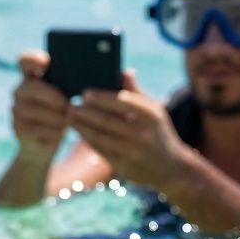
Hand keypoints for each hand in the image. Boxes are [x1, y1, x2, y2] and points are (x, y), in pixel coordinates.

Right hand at [11, 50, 69, 159]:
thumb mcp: (68, 96)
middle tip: (67, 104)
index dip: (33, 59)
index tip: (46, 62)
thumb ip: (74, 82)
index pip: (25, 60)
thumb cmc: (62, 112)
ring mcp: (16, 109)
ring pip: (33, 110)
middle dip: (51, 96)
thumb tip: (97, 75)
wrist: (44, 142)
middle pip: (31, 87)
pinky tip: (59, 131)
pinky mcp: (18, 127)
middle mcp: (21, 89)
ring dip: (53, 115)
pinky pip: (34, 127)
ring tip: (67, 119)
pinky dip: (50, 130)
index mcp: (33, 75)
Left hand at [67, 71, 191, 186]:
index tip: (85, 93)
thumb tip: (124, 71)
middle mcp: (143, 134)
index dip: (101, 97)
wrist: (170, 168)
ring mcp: (132, 152)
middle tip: (70, 104)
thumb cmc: (158, 132)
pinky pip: (99, 149)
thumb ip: (137, 92)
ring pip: (99, 136)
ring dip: (81, 126)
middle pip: (106, 120)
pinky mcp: (123, 166)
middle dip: (85, 112)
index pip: (122, 102)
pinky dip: (86, 139)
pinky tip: (78, 130)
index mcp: (152, 115)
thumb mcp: (155, 111)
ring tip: (69, 116)